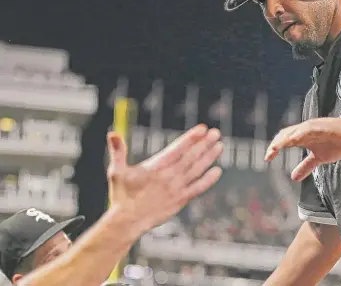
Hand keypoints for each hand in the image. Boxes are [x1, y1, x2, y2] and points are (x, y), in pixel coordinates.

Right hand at [106, 124, 223, 233]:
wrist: (127, 222)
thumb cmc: (121, 195)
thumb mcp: (116, 171)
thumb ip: (117, 151)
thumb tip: (112, 133)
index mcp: (156, 167)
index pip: (177, 148)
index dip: (191, 138)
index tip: (202, 128)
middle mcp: (169, 177)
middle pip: (191, 157)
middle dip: (204, 144)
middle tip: (215, 133)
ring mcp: (177, 189)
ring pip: (197, 170)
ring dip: (209, 157)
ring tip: (219, 145)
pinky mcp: (181, 200)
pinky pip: (198, 188)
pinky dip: (208, 179)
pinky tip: (218, 171)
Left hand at [264, 117, 340, 181]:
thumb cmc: (335, 143)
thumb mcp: (319, 158)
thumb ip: (306, 166)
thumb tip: (293, 178)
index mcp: (302, 137)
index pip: (284, 140)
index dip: (275, 148)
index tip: (267, 159)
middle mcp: (305, 130)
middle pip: (286, 133)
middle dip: (277, 143)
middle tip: (269, 154)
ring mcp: (314, 127)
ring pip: (296, 130)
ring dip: (286, 138)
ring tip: (277, 147)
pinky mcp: (323, 126)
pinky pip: (310, 128)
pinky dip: (302, 133)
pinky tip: (296, 139)